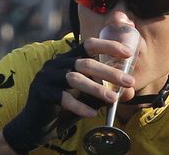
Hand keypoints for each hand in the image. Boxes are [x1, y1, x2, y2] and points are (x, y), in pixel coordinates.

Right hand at [2, 39, 134, 153]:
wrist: (38, 124)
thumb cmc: (67, 106)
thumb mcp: (89, 96)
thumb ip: (106, 91)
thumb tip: (130, 91)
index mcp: (69, 58)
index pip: (89, 45)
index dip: (108, 46)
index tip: (127, 53)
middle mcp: (57, 63)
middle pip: (85, 63)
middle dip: (109, 72)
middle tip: (129, 81)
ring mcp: (47, 76)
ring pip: (74, 78)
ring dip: (96, 89)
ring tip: (113, 99)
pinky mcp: (41, 91)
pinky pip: (62, 97)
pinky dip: (79, 105)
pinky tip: (91, 114)